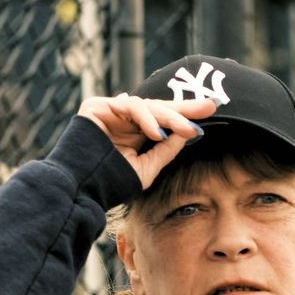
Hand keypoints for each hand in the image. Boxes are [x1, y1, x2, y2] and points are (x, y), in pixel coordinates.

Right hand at [78, 94, 220, 192]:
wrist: (81, 189)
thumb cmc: (112, 183)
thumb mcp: (147, 168)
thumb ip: (166, 150)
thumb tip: (188, 131)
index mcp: (133, 133)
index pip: (162, 120)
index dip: (185, 115)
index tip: (212, 111)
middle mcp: (123, 119)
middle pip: (158, 107)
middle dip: (185, 109)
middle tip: (210, 108)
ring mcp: (110, 111)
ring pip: (147, 105)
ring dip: (170, 117)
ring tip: (187, 130)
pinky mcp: (98, 105)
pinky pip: (130, 106)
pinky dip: (146, 118)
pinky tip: (157, 132)